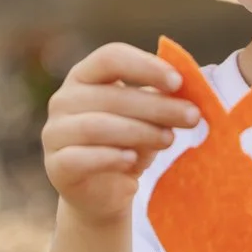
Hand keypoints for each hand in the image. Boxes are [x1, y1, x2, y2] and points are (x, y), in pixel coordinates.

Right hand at [41, 42, 201, 226]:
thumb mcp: (148, 117)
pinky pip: (80, 158)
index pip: (110, 57)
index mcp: (85, 76)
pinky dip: (109, 157)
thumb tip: (196, 86)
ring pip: (97, 126)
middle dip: (156, 106)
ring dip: (139, 131)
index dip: (145, 66)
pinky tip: (132, 159)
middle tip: (192, 116)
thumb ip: (163, 98)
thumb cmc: (129, 144)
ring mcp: (54, 132)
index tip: (178, 82)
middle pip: (110, 95)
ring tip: (169, 139)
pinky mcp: (56, 166)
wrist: (105, 193)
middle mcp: (64, 99)